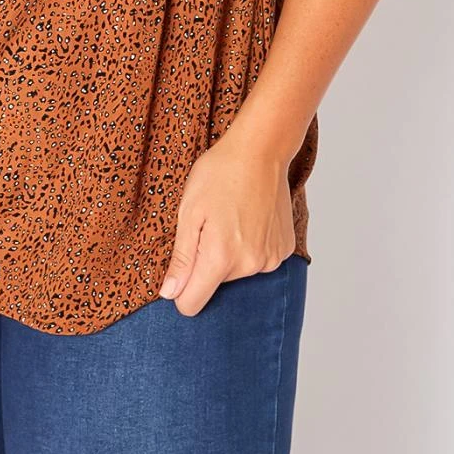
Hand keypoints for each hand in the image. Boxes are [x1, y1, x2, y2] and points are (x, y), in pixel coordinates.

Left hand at [157, 130, 296, 316]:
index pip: (191, 304)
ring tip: (231, 216)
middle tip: (210, 224)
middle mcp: (250, 265)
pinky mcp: (284, 249)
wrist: (261, 149)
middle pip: (214, 284)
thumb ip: (181, 258)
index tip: (182, 263)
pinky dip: (251, 244)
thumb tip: (169, 294)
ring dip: (230, 252)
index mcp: (221, 258)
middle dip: (207, 260)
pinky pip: (258, 260)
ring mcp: (271, 258)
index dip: (180, 288)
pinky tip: (249, 217)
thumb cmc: (219, 173)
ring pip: (237, 272)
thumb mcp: (188, 211)